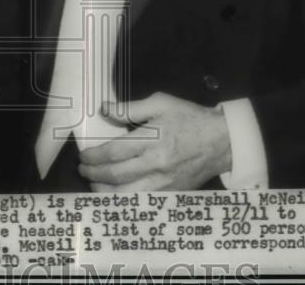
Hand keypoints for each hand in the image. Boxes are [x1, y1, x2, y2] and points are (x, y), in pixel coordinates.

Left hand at [77, 93, 231, 190]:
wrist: (222, 141)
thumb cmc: (190, 118)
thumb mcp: (161, 103)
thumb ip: (130, 108)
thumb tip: (105, 109)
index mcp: (153, 139)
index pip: (115, 151)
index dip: (94, 155)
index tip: (84, 155)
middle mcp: (156, 164)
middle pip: (116, 175)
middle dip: (94, 174)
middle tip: (83, 169)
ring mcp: (164, 182)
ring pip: (126, 194)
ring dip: (104, 190)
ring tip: (93, 183)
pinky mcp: (171, 193)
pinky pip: (142, 201)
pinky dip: (124, 200)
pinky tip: (114, 194)